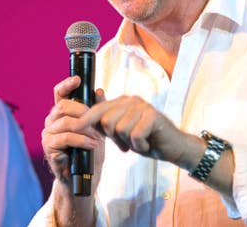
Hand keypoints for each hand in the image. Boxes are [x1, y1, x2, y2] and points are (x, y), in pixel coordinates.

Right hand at [41, 76, 105, 184]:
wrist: (84, 176)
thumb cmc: (89, 150)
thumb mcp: (97, 127)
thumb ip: (97, 109)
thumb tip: (99, 90)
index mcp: (61, 113)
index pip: (59, 93)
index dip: (66, 84)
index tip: (77, 79)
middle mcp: (51, 120)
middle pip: (63, 105)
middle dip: (83, 110)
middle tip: (96, 120)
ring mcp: (48, 133)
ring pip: (65, 121)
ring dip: (85, 128)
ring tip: (98, 137)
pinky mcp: (49, 146)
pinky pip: (65, 137)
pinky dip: (81, 140)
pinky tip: (92, 145)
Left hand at [77, 95, 200, 169]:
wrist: (172, 147)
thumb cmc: (145, 139)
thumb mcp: (121, 132)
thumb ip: (105, 122)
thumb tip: (83, 113)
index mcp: (122, 102)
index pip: (98, 109)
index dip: (86, 120)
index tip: (74, 127)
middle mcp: (131, 100)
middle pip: (107, 121)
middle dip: (115, 138)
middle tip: (127, 143)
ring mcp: (143, 106)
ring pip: (120, 129)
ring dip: (129, 143)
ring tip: (139, 142)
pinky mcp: (153, 116)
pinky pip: (135, 135)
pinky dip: (140, 146)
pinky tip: (147, 144)